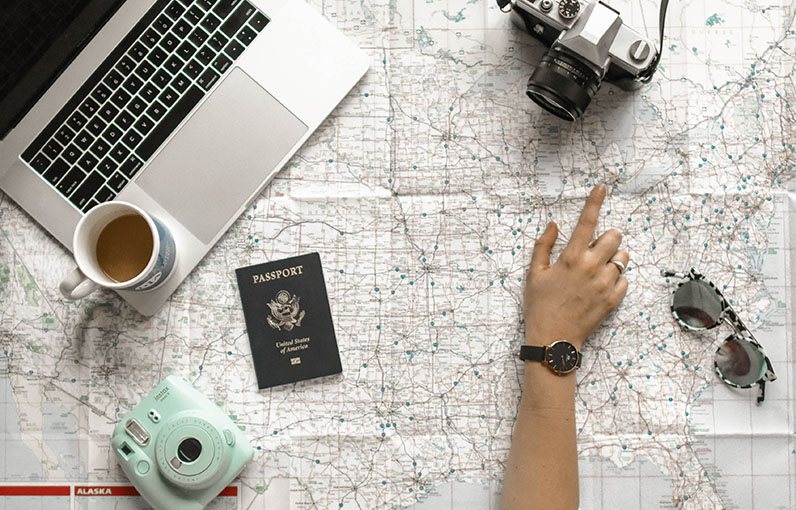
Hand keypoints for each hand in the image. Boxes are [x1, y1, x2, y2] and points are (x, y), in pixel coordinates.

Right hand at [523, 185, 628, 348]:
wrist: (553, 339)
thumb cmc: (540, 306)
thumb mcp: (534, 274)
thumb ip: (543, 246)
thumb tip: (554, 224)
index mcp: (570, 258)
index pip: (587, 222)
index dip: (595, 201)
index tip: (602, 187)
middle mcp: (591, 267)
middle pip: (614, 237)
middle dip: (607, 238)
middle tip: (594, 249)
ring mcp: (605, 284)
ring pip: (623, 258)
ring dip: (613, 258)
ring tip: (598, 270)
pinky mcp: (613, 300)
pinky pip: (624, 280)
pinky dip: (615, 280)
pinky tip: (600, 287)